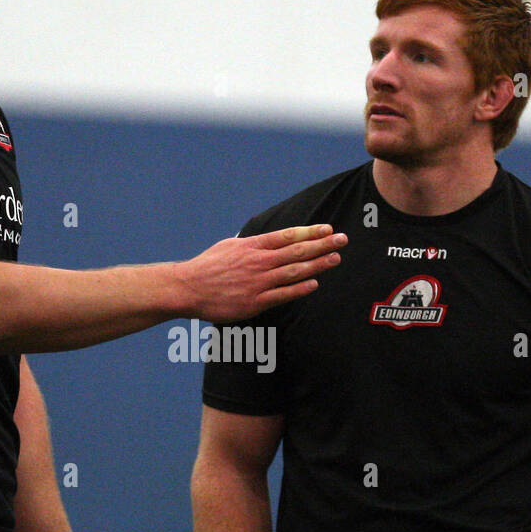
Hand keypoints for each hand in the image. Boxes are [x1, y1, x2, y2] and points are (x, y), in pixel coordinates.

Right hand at [179, 225, 346, 321]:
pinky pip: (282, 294)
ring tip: (335, 258)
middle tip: (342, 240)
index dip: (310, 232)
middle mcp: (258, 262)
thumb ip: (252, 244)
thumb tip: (269, 241)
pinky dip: (299, 288)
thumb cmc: (208, 267)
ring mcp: (258, 282)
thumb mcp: (229, 246)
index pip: (287, 236)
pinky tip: (314, 283)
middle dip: (322, 244)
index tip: (327, 229)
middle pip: (296, 251)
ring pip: (293, 271)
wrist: (188, 288)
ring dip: (317, 265)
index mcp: (252, 246)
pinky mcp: (254, 302)